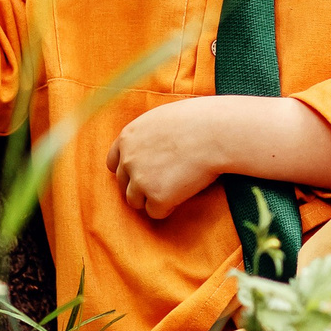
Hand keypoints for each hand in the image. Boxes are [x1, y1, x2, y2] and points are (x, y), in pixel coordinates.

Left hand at [108, 99, 231, 217]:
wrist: (216, 132)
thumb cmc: (199, 120)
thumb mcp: (162, 118)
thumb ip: (148, 135)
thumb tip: (152, 149)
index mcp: (128, 137)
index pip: (114, 163)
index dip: (128, 170)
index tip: (143, 173)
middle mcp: (128, 159)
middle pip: (123, 184)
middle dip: (140, 186)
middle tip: (165, 182)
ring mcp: (141, 180)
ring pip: (135, 201)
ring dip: (151, 198)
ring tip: (174, 188)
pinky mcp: (157, 197)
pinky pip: (156, 212)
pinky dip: (168, 207)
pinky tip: (183, 194)